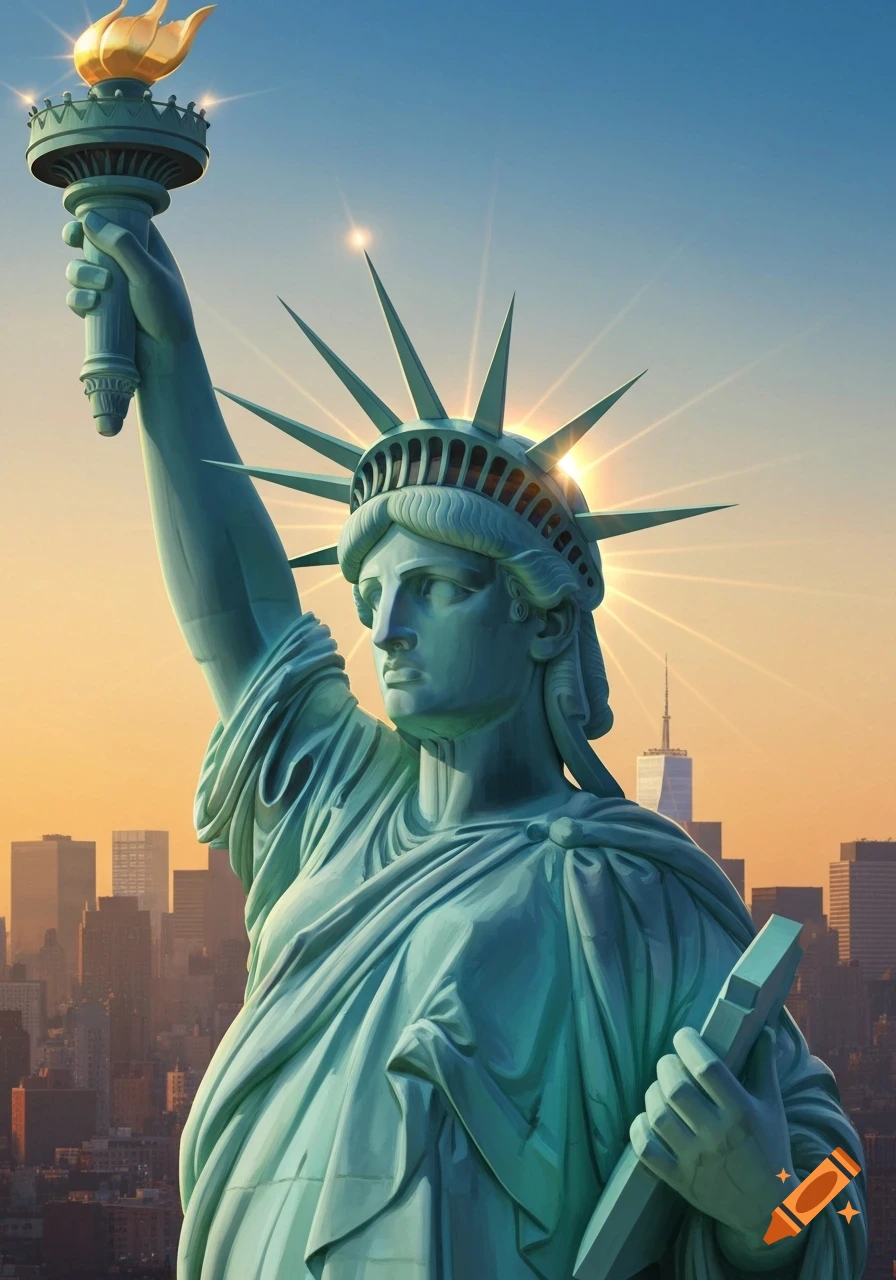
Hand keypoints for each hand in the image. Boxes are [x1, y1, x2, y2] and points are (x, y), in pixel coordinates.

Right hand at [64, 212, 196, 366]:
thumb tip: (89, 218)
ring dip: (81, 273)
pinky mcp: (100, 310)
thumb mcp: (148, 273)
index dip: (98, 213)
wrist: (166, 356)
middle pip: (90, 239)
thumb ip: (122, 245)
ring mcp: (111, 287)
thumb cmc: (166, 312)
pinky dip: (79, 299)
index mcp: (145, 247)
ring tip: (102, 286)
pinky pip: (77, 297)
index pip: (118, 218)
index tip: (84, 215)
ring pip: (78, 268)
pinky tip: (92, 304)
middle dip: (76, 237)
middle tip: (73, 238)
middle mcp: (126, 264)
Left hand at [630, 1026, 792, 1239]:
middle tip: (670, 1062)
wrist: (766, 1208)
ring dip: (652, 1094)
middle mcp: (717, 1135)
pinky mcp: (679, 1180)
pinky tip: (647, 1118)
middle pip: (676, 1088)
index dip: (689, 1044)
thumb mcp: (772, 1106)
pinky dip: (639, 1129)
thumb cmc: (769, 1149)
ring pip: (658, 1115)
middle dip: (666, 1065)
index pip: (707, 1068)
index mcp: (741, 1112)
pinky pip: (646, 1151)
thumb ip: (763, 1065)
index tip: (684, 1036)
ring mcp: (696, 1160)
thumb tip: (764, 1029)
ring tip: (660, 1088)